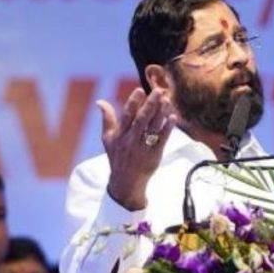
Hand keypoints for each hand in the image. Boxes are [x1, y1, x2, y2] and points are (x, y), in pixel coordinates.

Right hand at [100, 88, 177, 210]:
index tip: (140, 90)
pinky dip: (167, 128)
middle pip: (142, 119)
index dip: (133, 103)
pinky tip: (173, 117)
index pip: (127, 116)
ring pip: (153, 127)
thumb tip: (100, 101)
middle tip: (159, 91)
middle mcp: (131, 140)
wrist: (126, 182)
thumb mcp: (108, 139)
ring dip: (161, 113)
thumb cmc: (117, 157)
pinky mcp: (154, 155)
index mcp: (120, 135)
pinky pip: (162, 139)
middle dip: (151, 104)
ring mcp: (143, 148)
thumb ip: (106, 119)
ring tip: (167, 100)